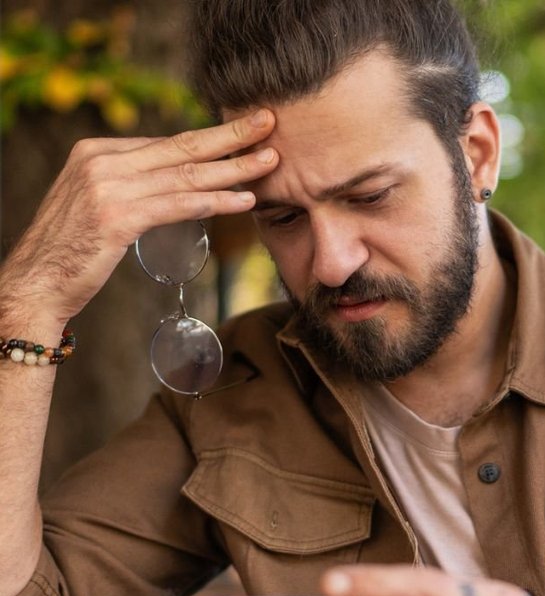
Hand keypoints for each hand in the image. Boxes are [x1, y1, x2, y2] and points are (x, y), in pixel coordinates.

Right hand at [1, 110, 278, 324]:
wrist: (35, 283)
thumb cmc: (73, 250)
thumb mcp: (98, 203)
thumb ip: (130, 185)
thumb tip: (175, 181)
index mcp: (96, 151)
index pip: (165, 143)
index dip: (209, 138)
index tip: (245, 130)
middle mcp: (101, 161)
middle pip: (181, 146)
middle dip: (230, 135)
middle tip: (268, 122)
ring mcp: (107, 187)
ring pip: (186, 175)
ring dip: (234, 169)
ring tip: (269, 162)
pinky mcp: (117, 217)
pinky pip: (178, 205)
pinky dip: (215, 202)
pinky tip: (244, 201)